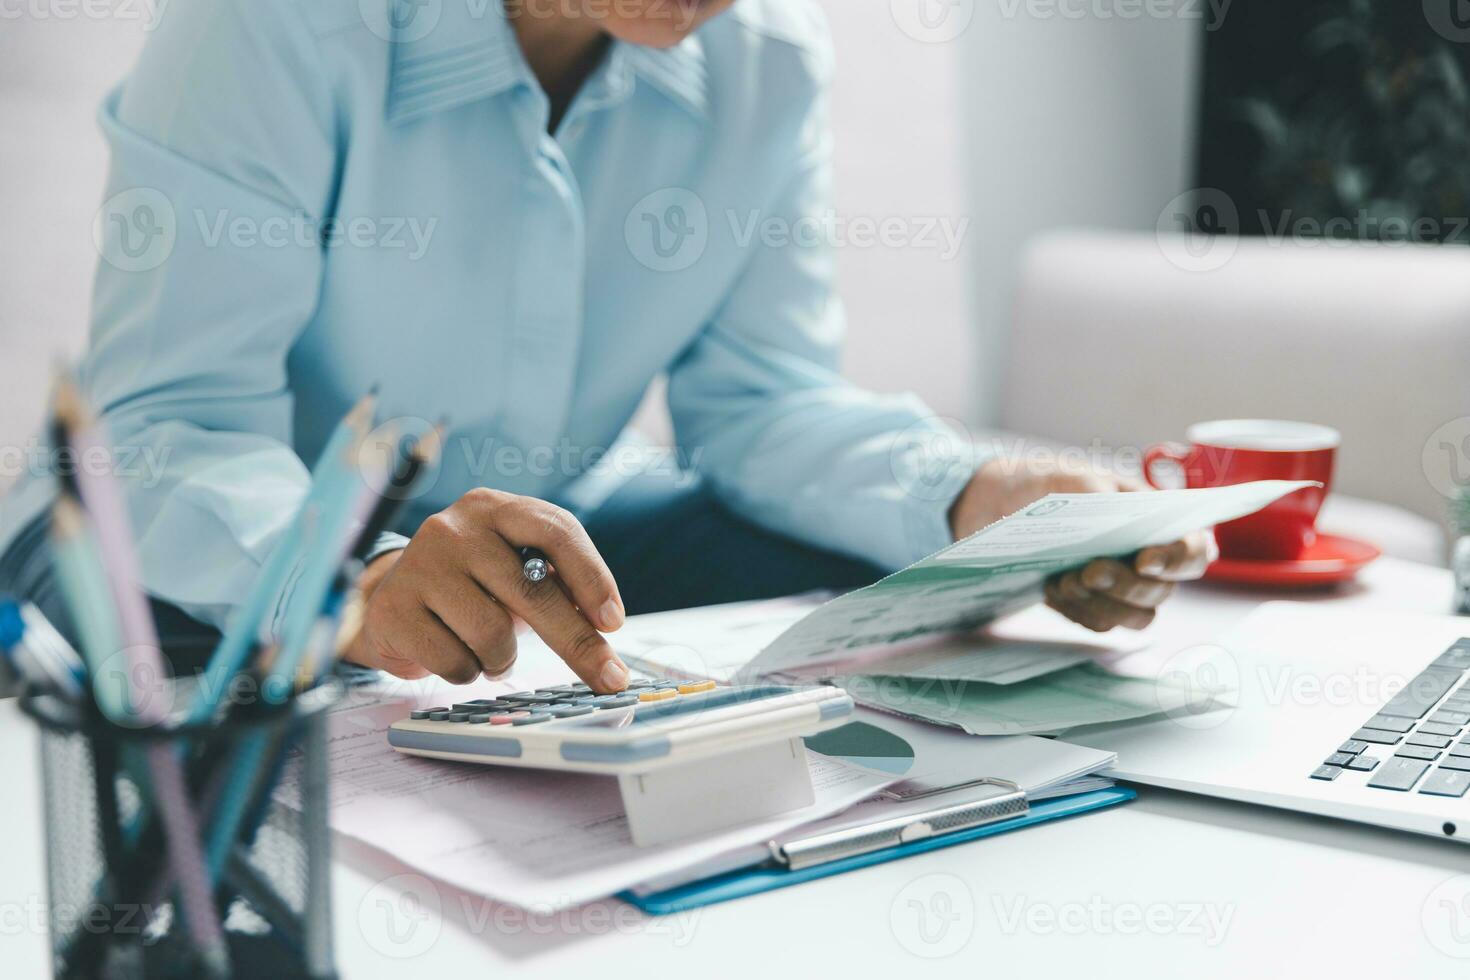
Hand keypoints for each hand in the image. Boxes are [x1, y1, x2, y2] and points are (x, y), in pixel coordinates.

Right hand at [343, 489, 629, 690]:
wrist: (392, 598)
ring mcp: (420, 566)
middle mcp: (455, 528)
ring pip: (492, 635)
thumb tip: (606, 626)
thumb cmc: (473, 585)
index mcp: (496, 508)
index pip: (556, 531)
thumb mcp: (515, 567)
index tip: (613, 622)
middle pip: (531, 591)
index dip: (592, 577)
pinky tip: (455, 652)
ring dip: (503, 660)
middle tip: (608, 677)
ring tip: (492, 652)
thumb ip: (557, 584)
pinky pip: (455, 662)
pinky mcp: (394, 609)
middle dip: (577, 643)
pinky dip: (467, 671)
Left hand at [950, 456, 1216, 631]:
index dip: (1178, 559)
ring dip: (1101, 603)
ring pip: (1135, 617)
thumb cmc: (1057, 485)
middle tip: (1090, 570)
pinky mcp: (1099, 608)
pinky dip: (1076, 609)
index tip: (1145, 560)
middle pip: (1161, 591)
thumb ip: (1097, 492)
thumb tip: (1108, 509)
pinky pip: (1100, 623)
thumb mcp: (1075, 477)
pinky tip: (1052, 588)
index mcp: (1163, 523)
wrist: (1012, 506)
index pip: (1194, 550)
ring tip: (1066, 580)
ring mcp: (1128, 590)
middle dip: (1125, 584)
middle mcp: (1154, 563)